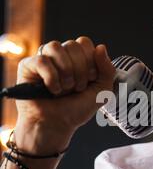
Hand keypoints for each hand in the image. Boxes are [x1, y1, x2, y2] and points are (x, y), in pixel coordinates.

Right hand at [14, 36, 115, 150]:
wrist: (56, 125)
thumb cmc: (76, 110)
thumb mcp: (102, 92)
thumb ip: (108, 70)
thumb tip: (101, 47)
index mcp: (77, 58)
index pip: (85, 43)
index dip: (90, 62)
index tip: (89, 80)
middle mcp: (60, 56)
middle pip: (73, 45)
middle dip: (79, 71)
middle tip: (76, 88)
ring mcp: (44, 59)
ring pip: (55, 47)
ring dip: (65, 72)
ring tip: (64, 88)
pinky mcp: (28, 66)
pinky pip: (41, 60)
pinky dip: (51, 77)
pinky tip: (52, 89)